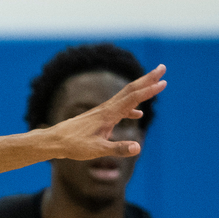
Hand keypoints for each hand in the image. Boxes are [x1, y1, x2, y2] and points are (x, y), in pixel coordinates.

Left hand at [51, 64, 165, 160]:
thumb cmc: (74, 146)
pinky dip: (131, 108)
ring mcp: (102, 112)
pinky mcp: (98, 117)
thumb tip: (138, 148)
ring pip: (125, 97)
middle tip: (163, 67)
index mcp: (108, 114)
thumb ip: (118, 149)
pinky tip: (137, 114)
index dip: (149, 90)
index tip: (164, 81)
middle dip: (148, 79)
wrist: (54, 141)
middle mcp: (106, 109)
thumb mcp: (97, 150)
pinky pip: (119, 109)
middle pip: (130, 90)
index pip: (133, 98)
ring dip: (141, 89)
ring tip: (155, 83)